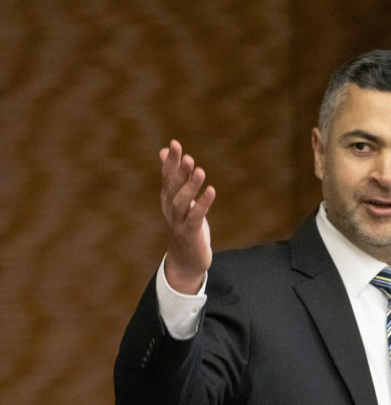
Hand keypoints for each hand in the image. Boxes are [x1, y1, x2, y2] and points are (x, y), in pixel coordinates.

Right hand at [160, 139, 214, 293]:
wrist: (184, 260)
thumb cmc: (184, 225)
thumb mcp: (179, 199)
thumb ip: (175, 176)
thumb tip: (165, 151)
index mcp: (167, 199)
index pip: (167, 177)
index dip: (170, 161)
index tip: (174, 144)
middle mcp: (170, 209)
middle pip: (172, 187)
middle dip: (178, 171)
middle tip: (186, 156)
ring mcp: (178, 222)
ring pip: (182, 201)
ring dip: (190, 186)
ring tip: (200, 171)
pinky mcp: (190, 234)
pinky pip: (196, 216)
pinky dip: (203, 204)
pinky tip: (211, 191)